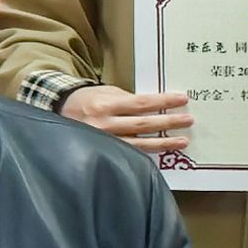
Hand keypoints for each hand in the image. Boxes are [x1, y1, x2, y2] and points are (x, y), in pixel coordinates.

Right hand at [56, 84, 191, 153]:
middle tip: (188, 120)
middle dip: (168, 122)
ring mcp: (104, 141)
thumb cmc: (85, 100)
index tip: (182, 99)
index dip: (163, 102)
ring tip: (183, 141)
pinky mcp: (104, 153)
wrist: (59, 113)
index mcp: (106, 104)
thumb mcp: (104, 92)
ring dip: (164, 142)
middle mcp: (105, 124)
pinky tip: (162, 152)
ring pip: (140, 144)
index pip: (141, 103)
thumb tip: (155, 106)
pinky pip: (130, 154)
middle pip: (144, 124)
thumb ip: (127, 99)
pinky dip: (147, 153)